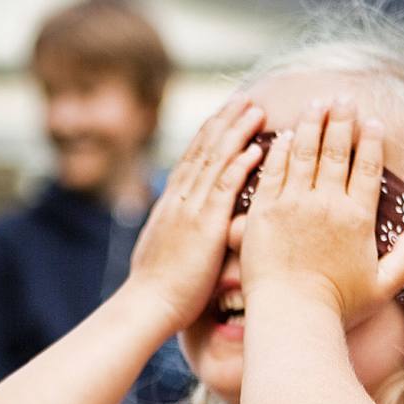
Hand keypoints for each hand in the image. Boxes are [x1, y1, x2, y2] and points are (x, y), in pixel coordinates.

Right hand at [122, 97, 268, 334]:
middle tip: (245, 98)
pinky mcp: (204, 226)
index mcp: (170, 205)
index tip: (224, 115)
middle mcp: (179, 200)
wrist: (147, 305)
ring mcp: (191, 210)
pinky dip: (240, 165)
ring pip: (215, 161)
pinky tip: (256, 148)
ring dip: (236, 132)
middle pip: (203, 150)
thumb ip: (181, 234)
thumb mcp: (167, 252)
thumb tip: (188, 232)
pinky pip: (225, 188)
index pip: (191, 159)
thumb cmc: (158, 291)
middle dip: (224, 121)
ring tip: (256, 109)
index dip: (208, 135)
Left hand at [241, 99, 403, 324]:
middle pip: (336, 151)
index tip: (373, 122)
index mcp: (358, 218)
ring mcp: (294, 204)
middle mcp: (327, 203)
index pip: (368, 168)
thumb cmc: (338, 307)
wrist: (292, 315)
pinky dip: (280, 150)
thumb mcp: (383, 287)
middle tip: (344, 98)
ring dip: (312, 124)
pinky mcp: (265, 211)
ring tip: (316, 103)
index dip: (372, 142)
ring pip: (304, 153)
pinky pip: (273, 171)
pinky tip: (284, 135)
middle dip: (342, 121)